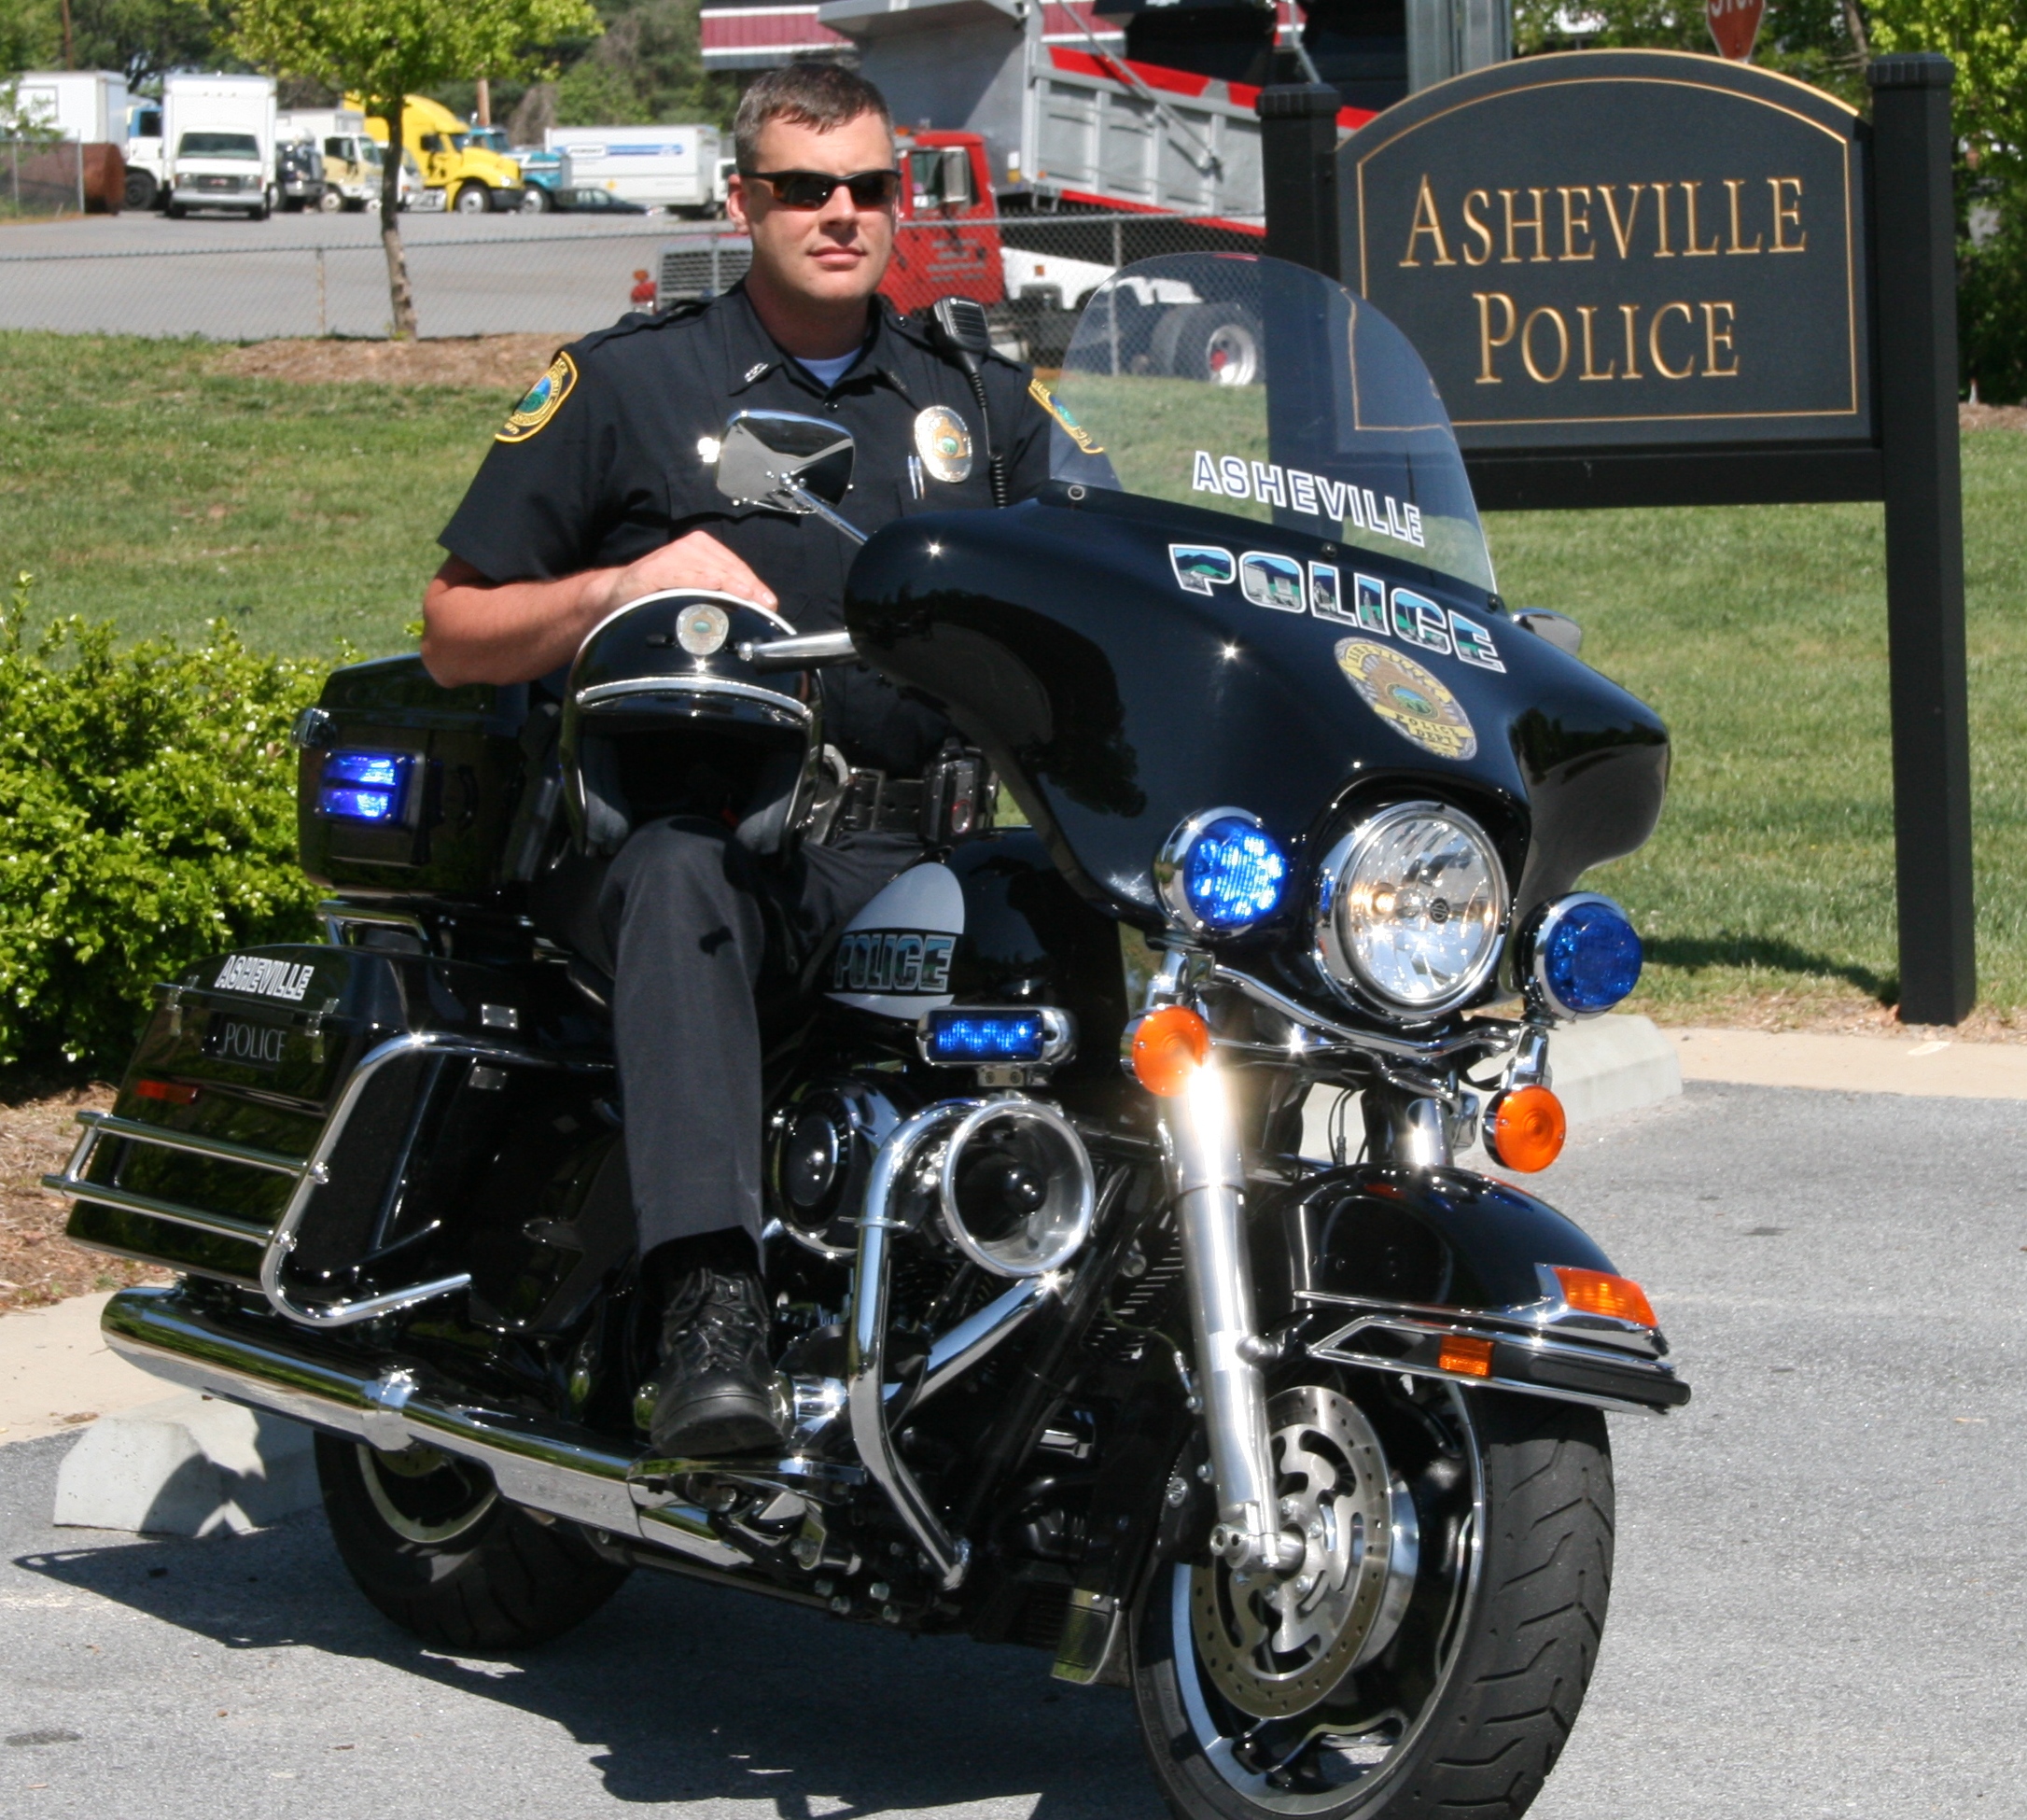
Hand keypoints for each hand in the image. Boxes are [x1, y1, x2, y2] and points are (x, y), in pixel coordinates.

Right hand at [595, 530, 777, 615]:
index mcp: (704, 549)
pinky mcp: (658, 567)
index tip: (769, 603)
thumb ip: (721, 592)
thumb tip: (755, 607)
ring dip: (730, 585)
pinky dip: (700, 581)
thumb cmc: (661, 594)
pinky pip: (685, 574)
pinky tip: (714, 587)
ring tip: (747, 600)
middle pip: (729, 568)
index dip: (755, 586)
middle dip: (748, 588)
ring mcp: (675, 554)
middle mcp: (692, 546)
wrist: (618, 595)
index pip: (738, 567)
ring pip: (711, 569)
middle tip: (762, 606)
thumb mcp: (696, 590)